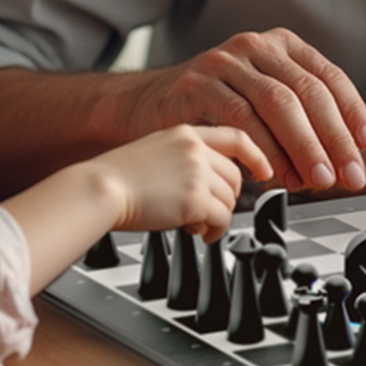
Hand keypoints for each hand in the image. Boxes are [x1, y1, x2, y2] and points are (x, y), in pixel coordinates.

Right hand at [89, 125, 272, 242]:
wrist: (100, 189)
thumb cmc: (119, 177)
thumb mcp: (157, 150)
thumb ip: (186, 157)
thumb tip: (212, 180)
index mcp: (186, 133)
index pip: (236, 137)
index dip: (256, 156)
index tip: (265, 170)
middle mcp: (196, 150)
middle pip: (235, 177)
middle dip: (226, 198)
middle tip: (206, 212)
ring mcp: (197, 173)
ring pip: (230, 201)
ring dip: (215, 217)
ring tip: (192, 222)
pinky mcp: (196, 199)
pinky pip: (222, 220)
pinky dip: (213, 231)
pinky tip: (196, 232)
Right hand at [125, 29, 365, 192]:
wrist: (145, 108)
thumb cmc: (210, 109)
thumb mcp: (260, 103)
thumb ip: (299, 123)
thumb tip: (342, 160)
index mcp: (279, 46)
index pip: (329, 77)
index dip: (352, 114)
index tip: (365, 147)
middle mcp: (253, 47)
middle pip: (307, 92)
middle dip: (332, 139)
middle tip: (344, 174)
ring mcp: (223, 62)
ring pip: (277, 103)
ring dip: (302, 148)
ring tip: (313, 180)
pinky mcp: (196, 84)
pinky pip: (239, 118)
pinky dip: (262, 149)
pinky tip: (273, 174)